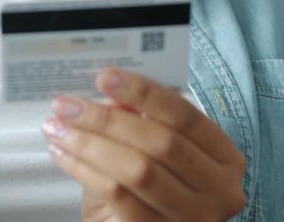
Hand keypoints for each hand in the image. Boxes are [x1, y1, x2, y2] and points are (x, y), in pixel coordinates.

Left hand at [41, 67, 245, 220]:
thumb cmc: (151, 190)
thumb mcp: (153, 152)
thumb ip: (138, 122)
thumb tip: (111, 93)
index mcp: (225, 158)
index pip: (185, 116)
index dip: (145, 93)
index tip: (105, 76)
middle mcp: (219, 191)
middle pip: (161, 143)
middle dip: (108, 119)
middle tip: (68, 105)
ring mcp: (192, 218)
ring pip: (138, 170)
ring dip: (90, 144)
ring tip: (58, 128)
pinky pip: (117, 196)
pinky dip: (84, 170)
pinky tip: (63, 154)